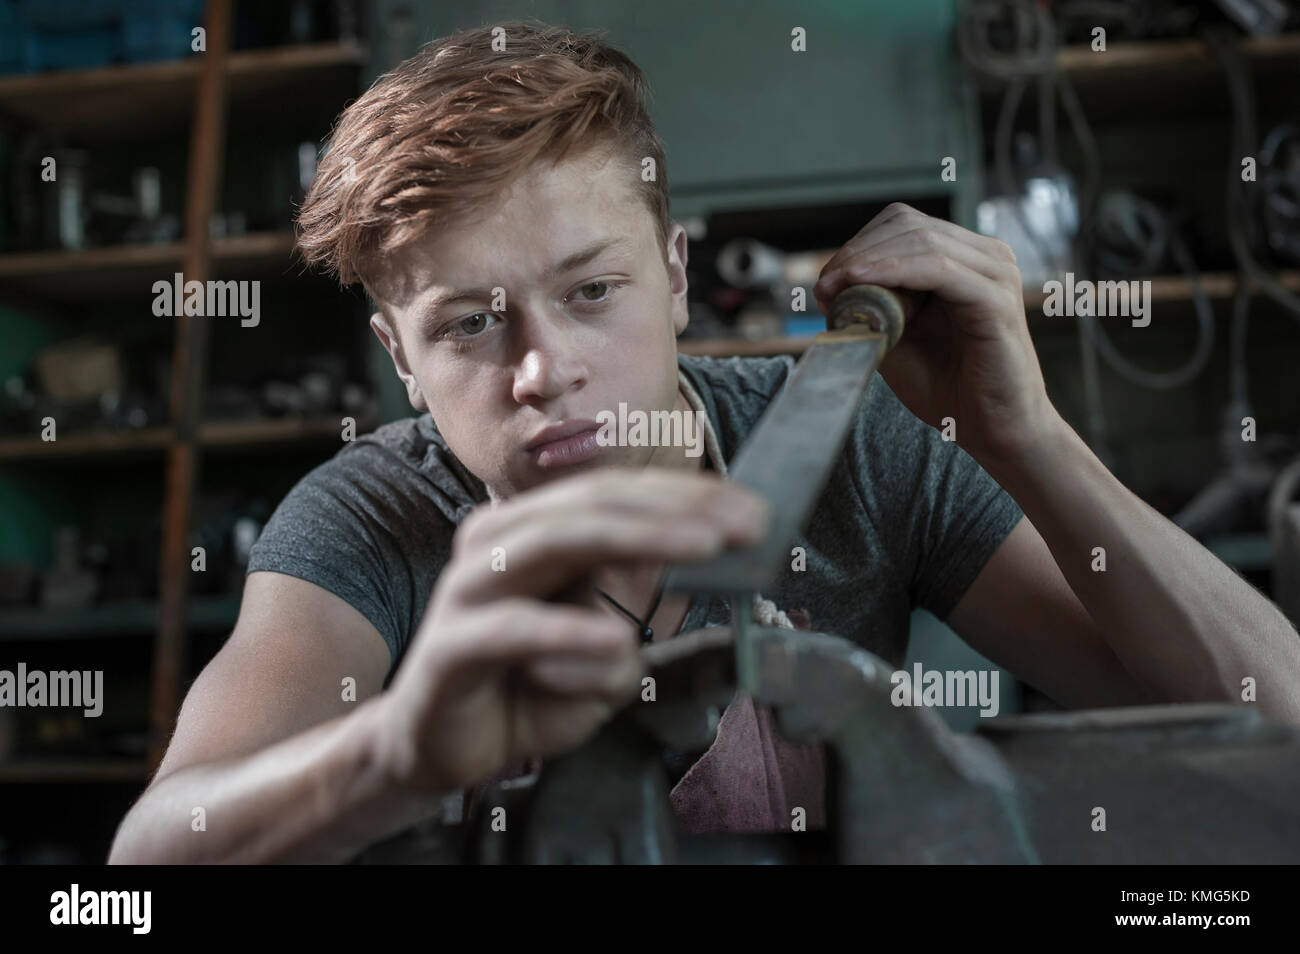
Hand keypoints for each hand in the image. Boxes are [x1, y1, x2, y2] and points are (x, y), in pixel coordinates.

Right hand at [376, 468, 770, 794]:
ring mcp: (470, 588)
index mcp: (533, 528)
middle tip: (746, 525)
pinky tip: (617, 642)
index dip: (687, 497)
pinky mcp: (450, 646)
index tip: (754, 512)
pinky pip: (514, 630)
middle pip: (594, 504)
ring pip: (556, 541)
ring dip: (638, 539)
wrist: (437, 746)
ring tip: (706, 548)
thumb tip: (696, 566)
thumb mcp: (601, 646)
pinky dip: (568, 633)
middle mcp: (498, 541)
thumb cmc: (524, 686)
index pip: (617, 495)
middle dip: (678, 509)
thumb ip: (637, 605)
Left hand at [813, 202, 1058, 465]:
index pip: (905, 226)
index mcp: (967, 260)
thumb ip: (871, 307)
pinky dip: (896, 271)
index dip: (860, 244)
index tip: (825, 279)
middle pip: (910, 226)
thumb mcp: (897, 339)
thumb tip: (828, 284)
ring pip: (923, 241)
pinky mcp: (997, 302)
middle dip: (858, 250)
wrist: (995, 431)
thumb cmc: (950, 388)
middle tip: (824, 283)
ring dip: (870, 259)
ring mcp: (996, 275)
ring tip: (835, 284)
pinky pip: (940, 270)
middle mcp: (987, 258)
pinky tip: (863, 282)